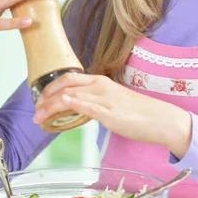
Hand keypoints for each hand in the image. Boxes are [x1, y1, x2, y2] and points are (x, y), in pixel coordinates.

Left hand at [33, 73, 191, 158]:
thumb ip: (95, 103)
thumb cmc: (140, 113)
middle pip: (66, 83)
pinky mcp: (110, 113)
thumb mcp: (113, 102)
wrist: (162, 120)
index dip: (50, 86)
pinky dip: (72, 103)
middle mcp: (101, 86)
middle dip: (45, 95)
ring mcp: (105, 99)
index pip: (69, 77)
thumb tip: (80, 109)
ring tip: (39, 117)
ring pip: (71, 95)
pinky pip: (87, 105)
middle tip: (36, 108)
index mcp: (101, 82)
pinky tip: (61, 105)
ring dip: (51, 106)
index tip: (40, 98)